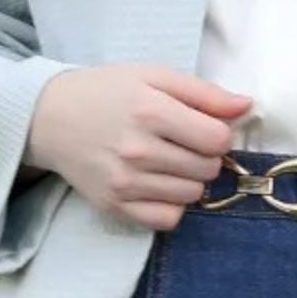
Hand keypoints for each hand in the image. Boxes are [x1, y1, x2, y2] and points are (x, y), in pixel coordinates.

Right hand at [25, 64, 253, 228]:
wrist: (49, 117)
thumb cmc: (107, 91)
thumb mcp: (154, 77)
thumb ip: (203, 92)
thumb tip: (246, 106)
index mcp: (150, 112)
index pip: (217, 139)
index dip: (218, 133)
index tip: (201, 127)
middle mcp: (138, 150)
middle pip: (208, 169)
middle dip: (204, 156)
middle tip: (181, 143)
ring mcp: (124, 183)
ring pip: (192, 195)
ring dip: (189, 180)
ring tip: (167, 161)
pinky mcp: (113, 206)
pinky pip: (167, 220)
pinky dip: (171, 206)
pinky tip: (158, 185)